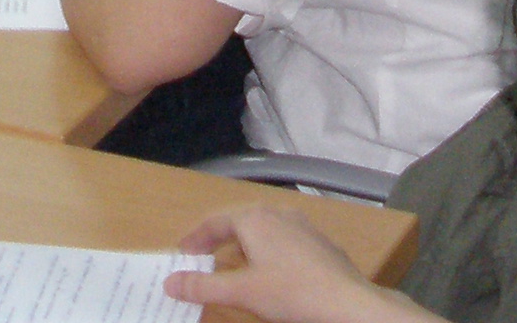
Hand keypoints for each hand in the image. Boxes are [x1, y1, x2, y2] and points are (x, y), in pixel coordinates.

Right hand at [171, 206, 411, 322]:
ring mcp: (302, 226)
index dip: (195, 238)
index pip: (215, 222)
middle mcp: (278, 213)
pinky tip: (269, 274)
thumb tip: (169, 282)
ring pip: (263, 230)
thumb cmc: (290, 292)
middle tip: (202, 259)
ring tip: (233, 268)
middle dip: (219, 241)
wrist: (347, 302)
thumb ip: (202, 286)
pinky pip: (283, 241)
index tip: (182, 254)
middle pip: (239, 222)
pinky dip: (266, 252)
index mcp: (255, 218)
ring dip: (243, 247)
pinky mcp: (319, 243)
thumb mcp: (240, 292)